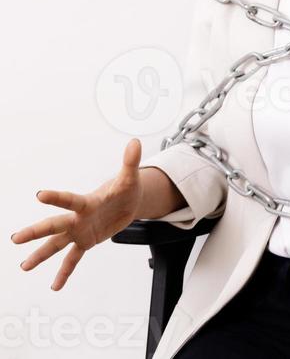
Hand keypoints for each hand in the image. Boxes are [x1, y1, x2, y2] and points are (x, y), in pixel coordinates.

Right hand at [10, 138, 143, 290]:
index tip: (39, 195)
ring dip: (40, 255)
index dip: (57, 198)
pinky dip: (64, 272)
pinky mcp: (86, 241)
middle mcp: (79, 217)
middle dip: (35, 232)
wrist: (128, 202)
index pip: (70, 200)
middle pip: (54, 226)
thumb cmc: (125, 188)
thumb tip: (135, 142)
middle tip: (15, 238)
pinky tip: (55, 286)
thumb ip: (130, 162)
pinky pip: (73, 259)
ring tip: (24, 266)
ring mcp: (80, 231)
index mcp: (88, 202)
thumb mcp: (130, 177)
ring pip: (56, 244)